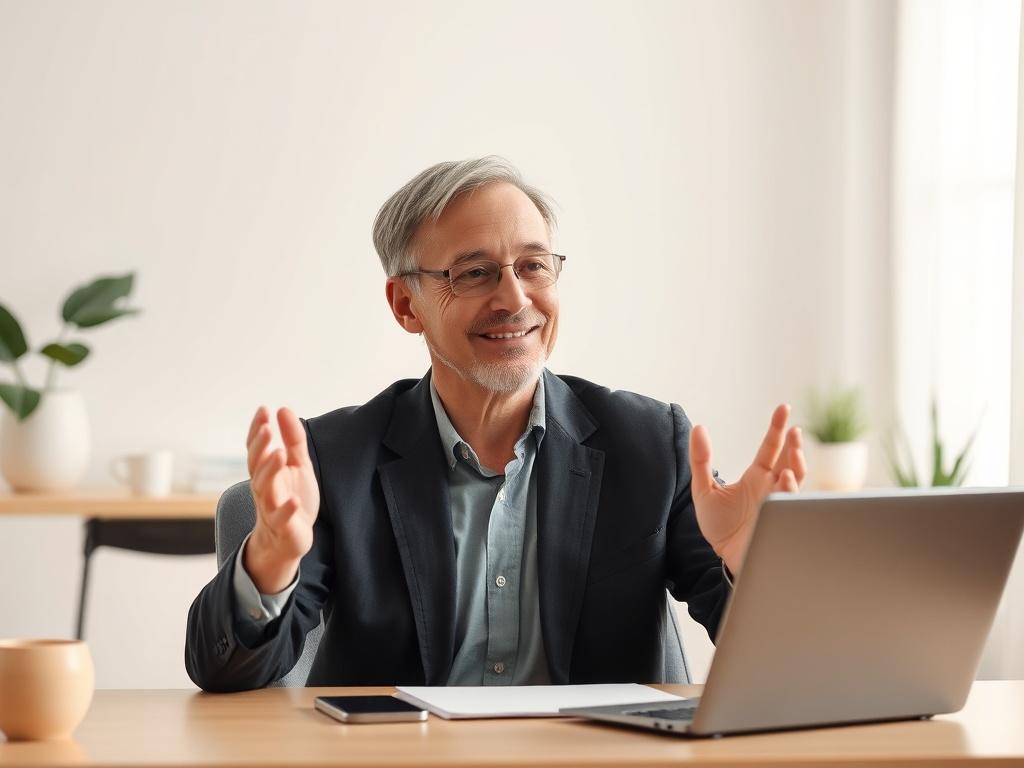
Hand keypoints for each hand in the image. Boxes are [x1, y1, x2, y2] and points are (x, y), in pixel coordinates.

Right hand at [243, 406, 319, 592]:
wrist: (288, 539)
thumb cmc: (291, 497)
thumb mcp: (298, 465)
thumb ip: (293, 440)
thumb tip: (283, 409)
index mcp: (266, 472)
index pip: (256, 448)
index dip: (257, 430)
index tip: (263, 410)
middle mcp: (263, 488)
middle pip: (257, 466)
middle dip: (260, 447)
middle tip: (266, 428)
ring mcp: (270, 508)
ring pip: (265, 489)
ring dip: (270, 471)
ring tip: (279, 453)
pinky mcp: (283, 527)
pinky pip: (281, 518)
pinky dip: (286, 509)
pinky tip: (293, 500)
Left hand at [689, 404, 804, 575]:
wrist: (725, 558)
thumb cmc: (719, 526)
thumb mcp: (703, 490)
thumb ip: (701, 460)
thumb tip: (697, 428)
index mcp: (757, 476)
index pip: (771, 447)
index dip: (778, 428)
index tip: (784, 408)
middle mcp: (772, 488)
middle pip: (789, 461)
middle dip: (793, 446)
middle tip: (794, 430)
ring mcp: (780, 505)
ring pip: (796, 480)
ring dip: (796, 466)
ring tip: (791, 452)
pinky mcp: (780, 522)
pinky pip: (790, 504)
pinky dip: (789, 491)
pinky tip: (783, 480)